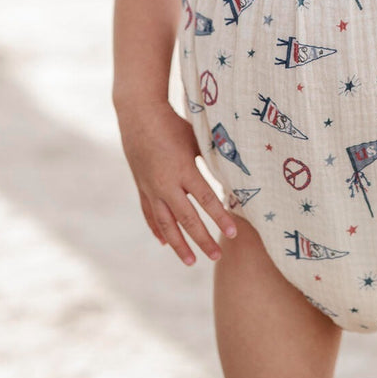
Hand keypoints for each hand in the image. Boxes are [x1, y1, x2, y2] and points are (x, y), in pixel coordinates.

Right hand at [116, 98, 236, 265]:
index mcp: (184, 169)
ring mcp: (152, 188)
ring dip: (179, 245)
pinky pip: (150, 214)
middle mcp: (166, 184)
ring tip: (191, 261)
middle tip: (218, 256)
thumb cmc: (173, 124)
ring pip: (166, 224)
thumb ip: (213, 157)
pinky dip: (158, 230)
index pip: (206, 199)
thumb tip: (237, 168)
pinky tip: (164, 243)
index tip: (234, 233)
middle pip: (187, 219)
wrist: (138, 116)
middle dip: (203, 239)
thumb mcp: (196, 138)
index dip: (221, 217)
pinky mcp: (142, 188)